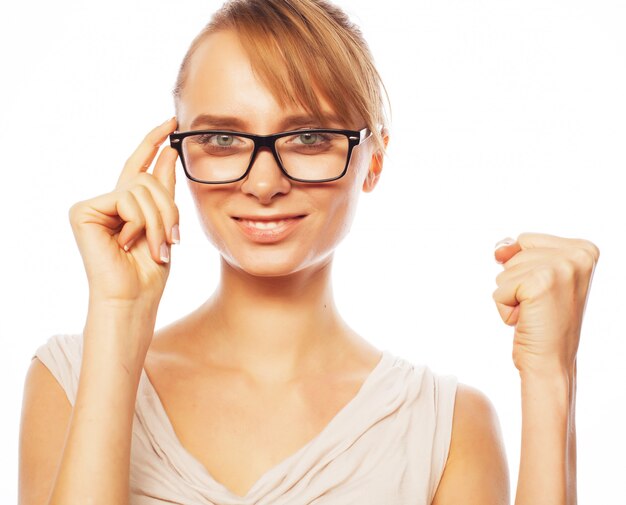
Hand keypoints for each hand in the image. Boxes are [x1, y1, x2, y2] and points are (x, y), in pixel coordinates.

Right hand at [68, 117, 179, 305]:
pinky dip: (139, 223)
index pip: (140, 165)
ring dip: (158, 221)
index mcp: (126, 204)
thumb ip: (163, 189)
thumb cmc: (149, 270)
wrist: (134, 298)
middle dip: (168, 210)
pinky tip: (127, 243)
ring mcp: (93, 205)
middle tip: (172, 241)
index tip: (172, 122)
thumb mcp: (165, 224)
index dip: (154, 142)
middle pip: (148, 179)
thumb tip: (169, 151)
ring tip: (155, 247)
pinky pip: (127, 199)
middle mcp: (108, 200)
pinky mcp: (83, 210)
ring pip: (141, 188)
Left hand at [492, 232, 599, 374]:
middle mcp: (578, 255)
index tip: (545, 293)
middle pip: (516, 253)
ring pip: (505, 271)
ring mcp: (561, 267)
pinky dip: (504, 307)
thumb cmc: (544, 323)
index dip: (522, 268)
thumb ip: (518, 253)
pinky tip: (526, 319)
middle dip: (517, 281)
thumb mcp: (537, 278)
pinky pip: (499, 289)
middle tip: (540, 306)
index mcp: (584, 250)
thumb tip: (499, 249)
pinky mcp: (540, 283)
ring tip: (534, 312)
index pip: (526, 240)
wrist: (551, 362)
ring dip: (511, 295)